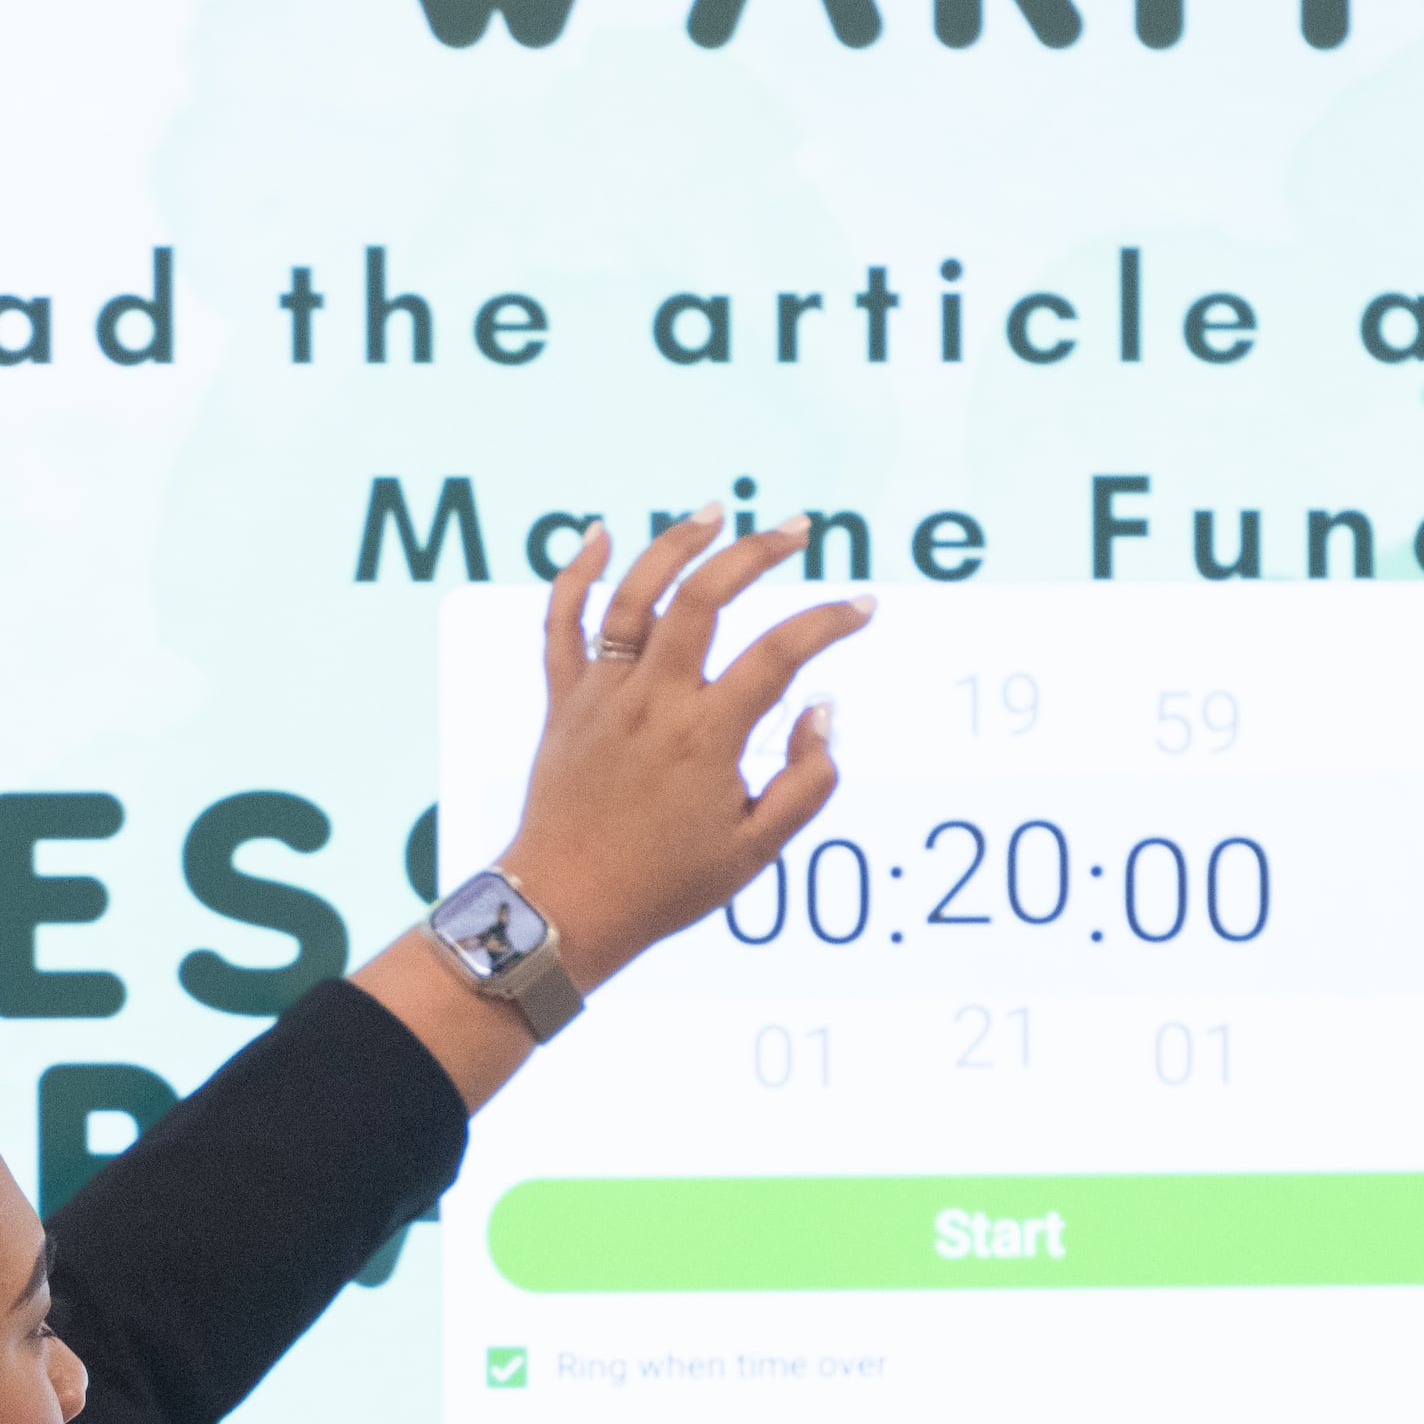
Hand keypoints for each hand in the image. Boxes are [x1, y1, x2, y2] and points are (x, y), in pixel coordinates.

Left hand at [504, 510, 870, 988]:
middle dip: (757, 553)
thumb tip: (821, 710)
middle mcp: (652, 703)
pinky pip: (561, 623)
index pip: (779, 656)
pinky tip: (600, 536)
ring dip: (676, 545)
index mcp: (706, 738)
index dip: (828, 623)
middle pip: (704, 599)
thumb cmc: (665, 886)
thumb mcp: (755, 851)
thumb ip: (805, 781)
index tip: (862, 606)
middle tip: (798, 529)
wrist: (566, 909)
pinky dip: (577, 574)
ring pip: (634, 596)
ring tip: (716, 513)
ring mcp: (601, 696)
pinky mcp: (563, 703)